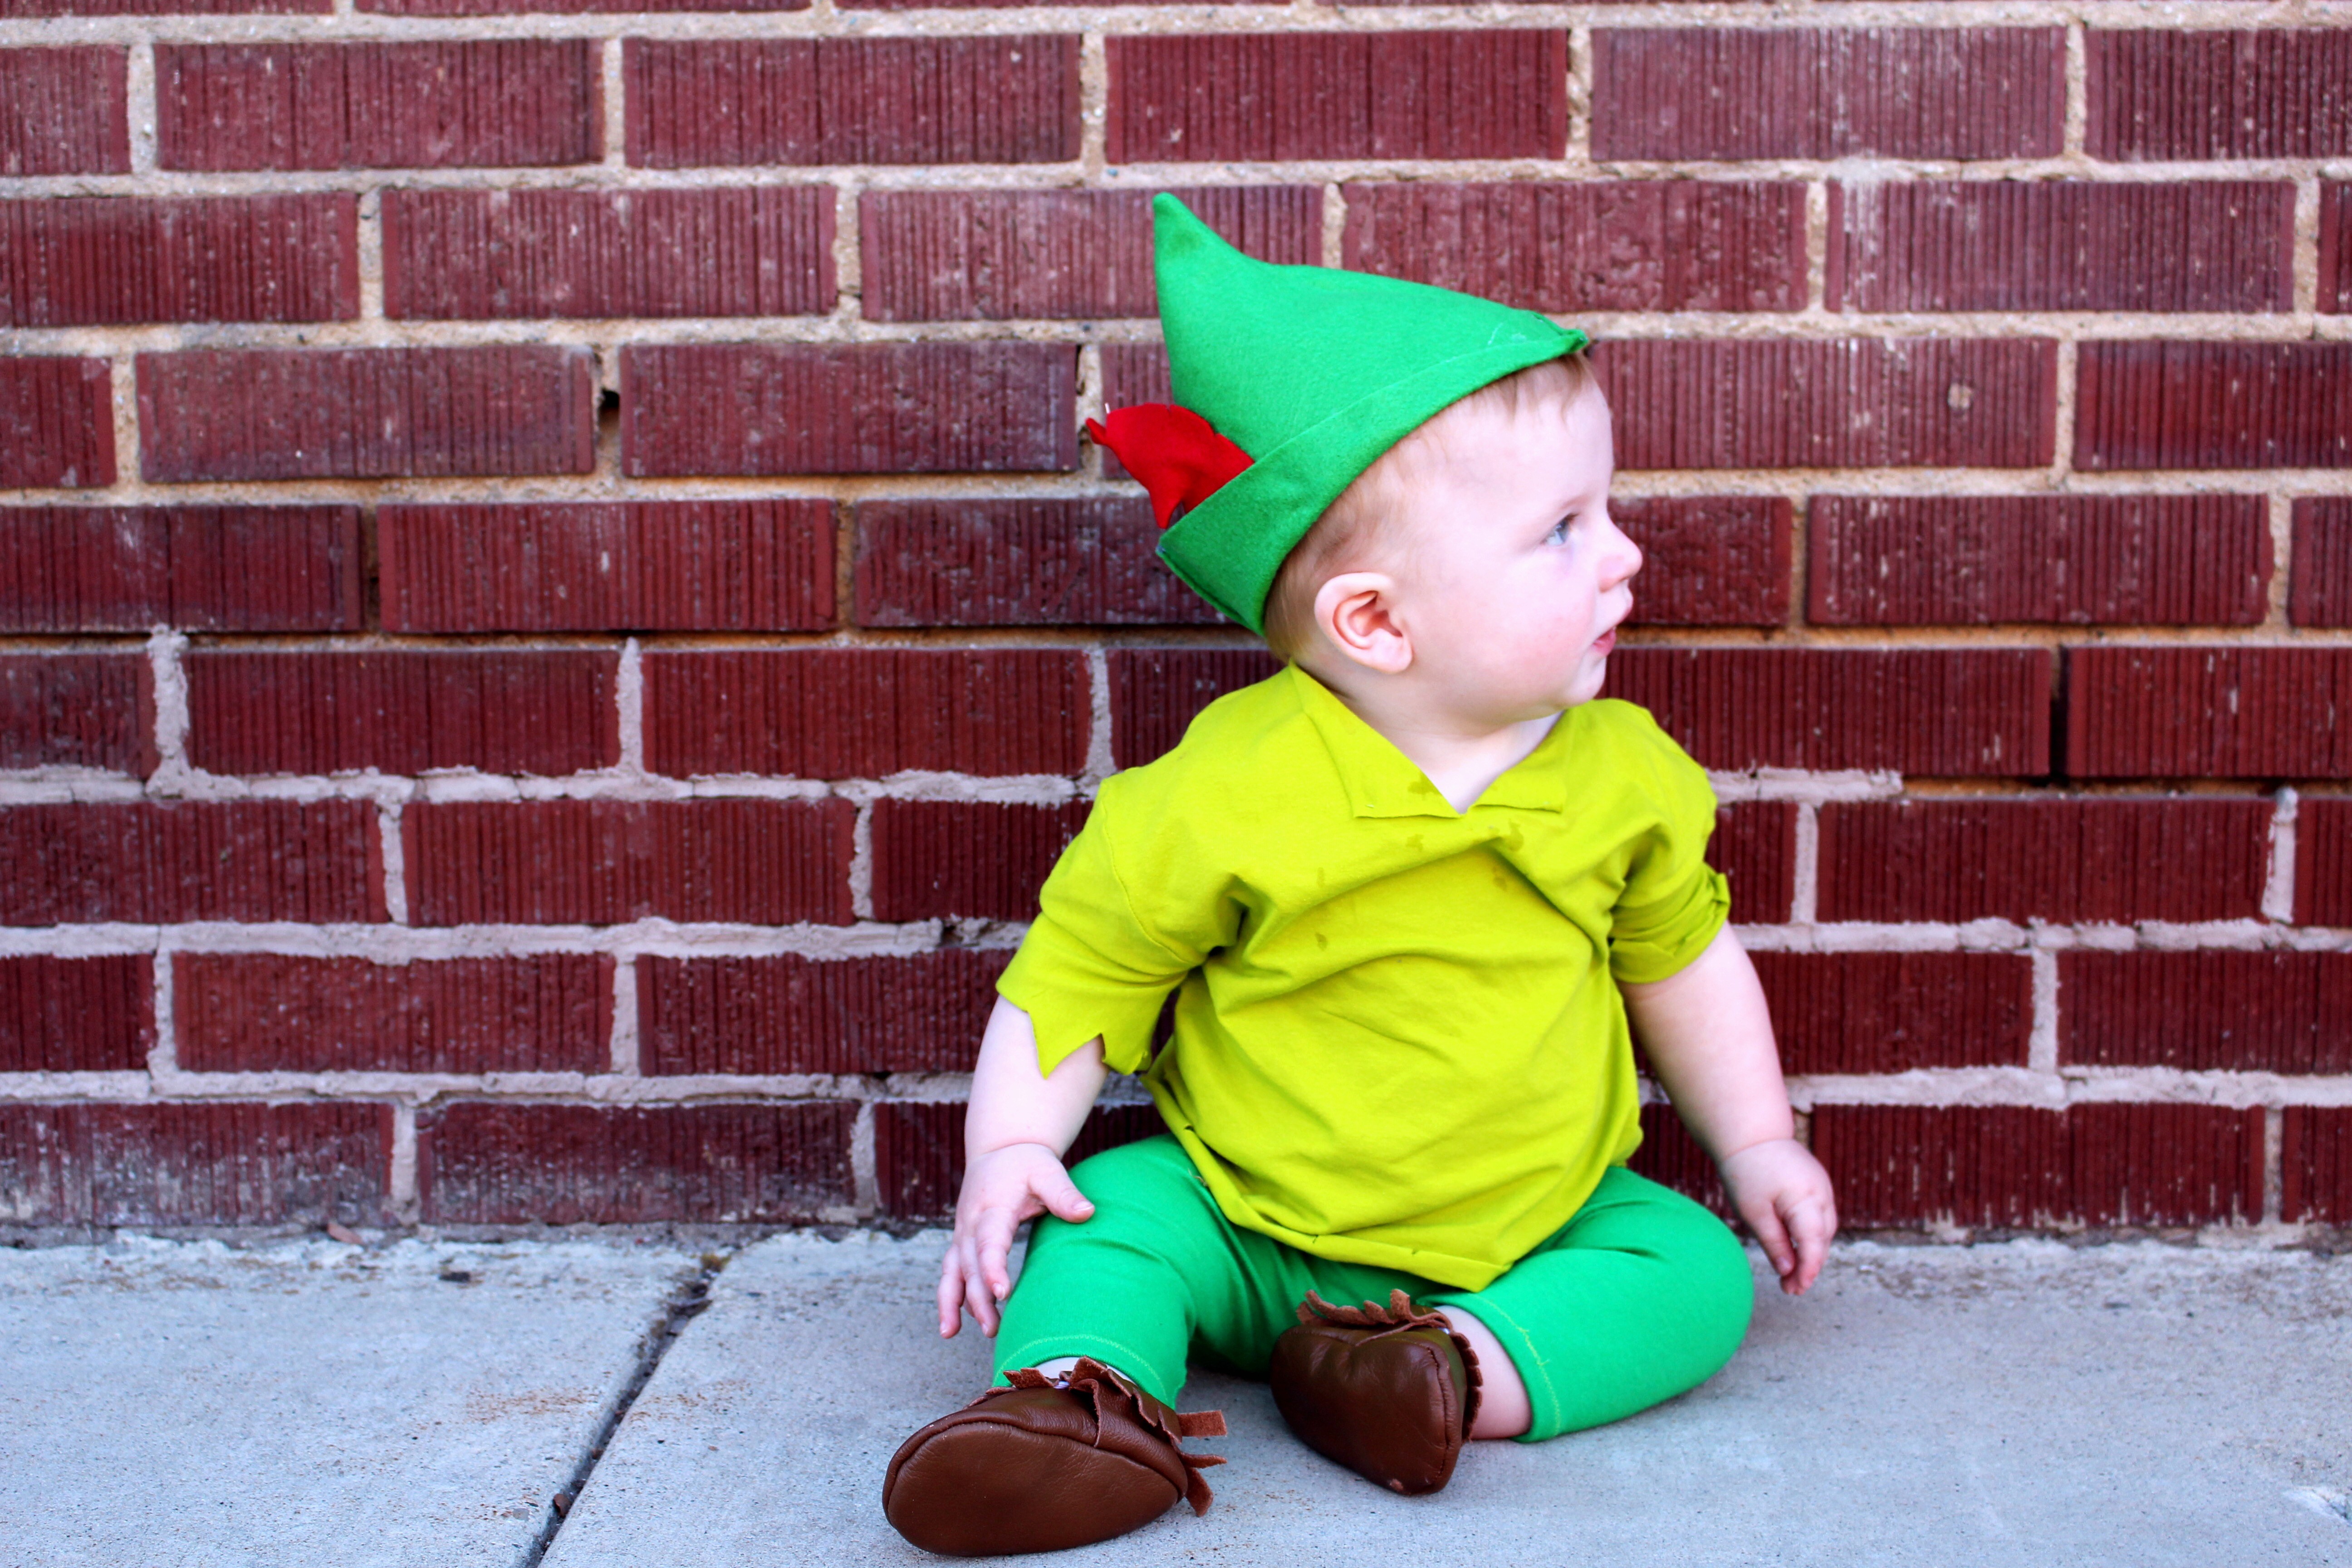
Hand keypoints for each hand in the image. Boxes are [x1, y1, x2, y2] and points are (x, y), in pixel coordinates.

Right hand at [935, 1141, 1094, 1338]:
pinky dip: (948, 1296)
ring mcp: (962, 1234)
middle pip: (969, 1265)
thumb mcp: (1047, 1171)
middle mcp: (970, 1223)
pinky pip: (949, 1272)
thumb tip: (1087, 1212)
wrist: (1000, 1150)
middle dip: (976, 1298)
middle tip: (992, 1329)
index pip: (989, 1241)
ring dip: (950, 1301)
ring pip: (950, 1271)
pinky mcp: (961, 1242)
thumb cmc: (1026, 1164)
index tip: (1001, 1292)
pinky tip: (952, 1323)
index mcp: (992, 1207)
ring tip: (951, 1333)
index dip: (993, 1267)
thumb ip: (1064, 1193)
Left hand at [1717, 1137, 1836, 1295]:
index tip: (1795, 1290)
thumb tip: (1788, 1271)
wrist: (1750, 1133)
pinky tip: (1796, 1248)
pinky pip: (1819, 1216)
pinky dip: (1810, 1235)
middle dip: (1809, 1267)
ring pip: (1823, 1230)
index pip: (1814, 1244)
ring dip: (1811, 1252)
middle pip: (1822, 1240)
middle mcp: (1821, 1194)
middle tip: (1790, 1290)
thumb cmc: (1747, 1171)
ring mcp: (1822, 1188)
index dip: (1807, 1271)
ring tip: (1792, 1276)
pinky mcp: (1816, 1185)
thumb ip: (1774, 1241)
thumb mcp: (1754, 1211)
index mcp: (1806, 1198)